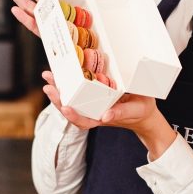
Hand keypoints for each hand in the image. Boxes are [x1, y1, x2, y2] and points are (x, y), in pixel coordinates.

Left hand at [44, 70, 175, 158]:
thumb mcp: (134, 111)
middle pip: (71, 109)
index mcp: (102, 118)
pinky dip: (68, 81)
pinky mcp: (93, 93)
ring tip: (48, 75)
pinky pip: (77, 89)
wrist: (143, 110)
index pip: (83, 122)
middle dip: (58, 99)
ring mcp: (91, 103)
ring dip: (58, 89)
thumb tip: (105, 116)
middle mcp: (93, 112)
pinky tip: (60, 71)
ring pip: (71, 99)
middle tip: (48, 86)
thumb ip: (120, 113)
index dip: (73, 116)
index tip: (65, 108)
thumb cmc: (141, 111)